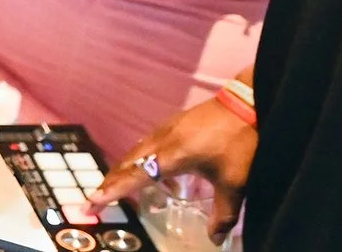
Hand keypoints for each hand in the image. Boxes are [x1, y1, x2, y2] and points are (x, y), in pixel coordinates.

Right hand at [90, 97, 254, 235]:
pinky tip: (145, 166)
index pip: (136, 176)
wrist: (247, 104)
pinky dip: (137, 159)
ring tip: (114, 185)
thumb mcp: (235, 184)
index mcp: (173, 156)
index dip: (114, 190)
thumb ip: (223, 214)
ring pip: (135, 151)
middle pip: (128, 162)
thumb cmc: (240, 144)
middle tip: (96, 198)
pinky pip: (146, 143)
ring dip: (122, 169)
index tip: (94, 200)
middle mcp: (162, 140)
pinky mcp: (172, 123)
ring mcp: (166, 129)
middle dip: (110, 181)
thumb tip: (215, 239)